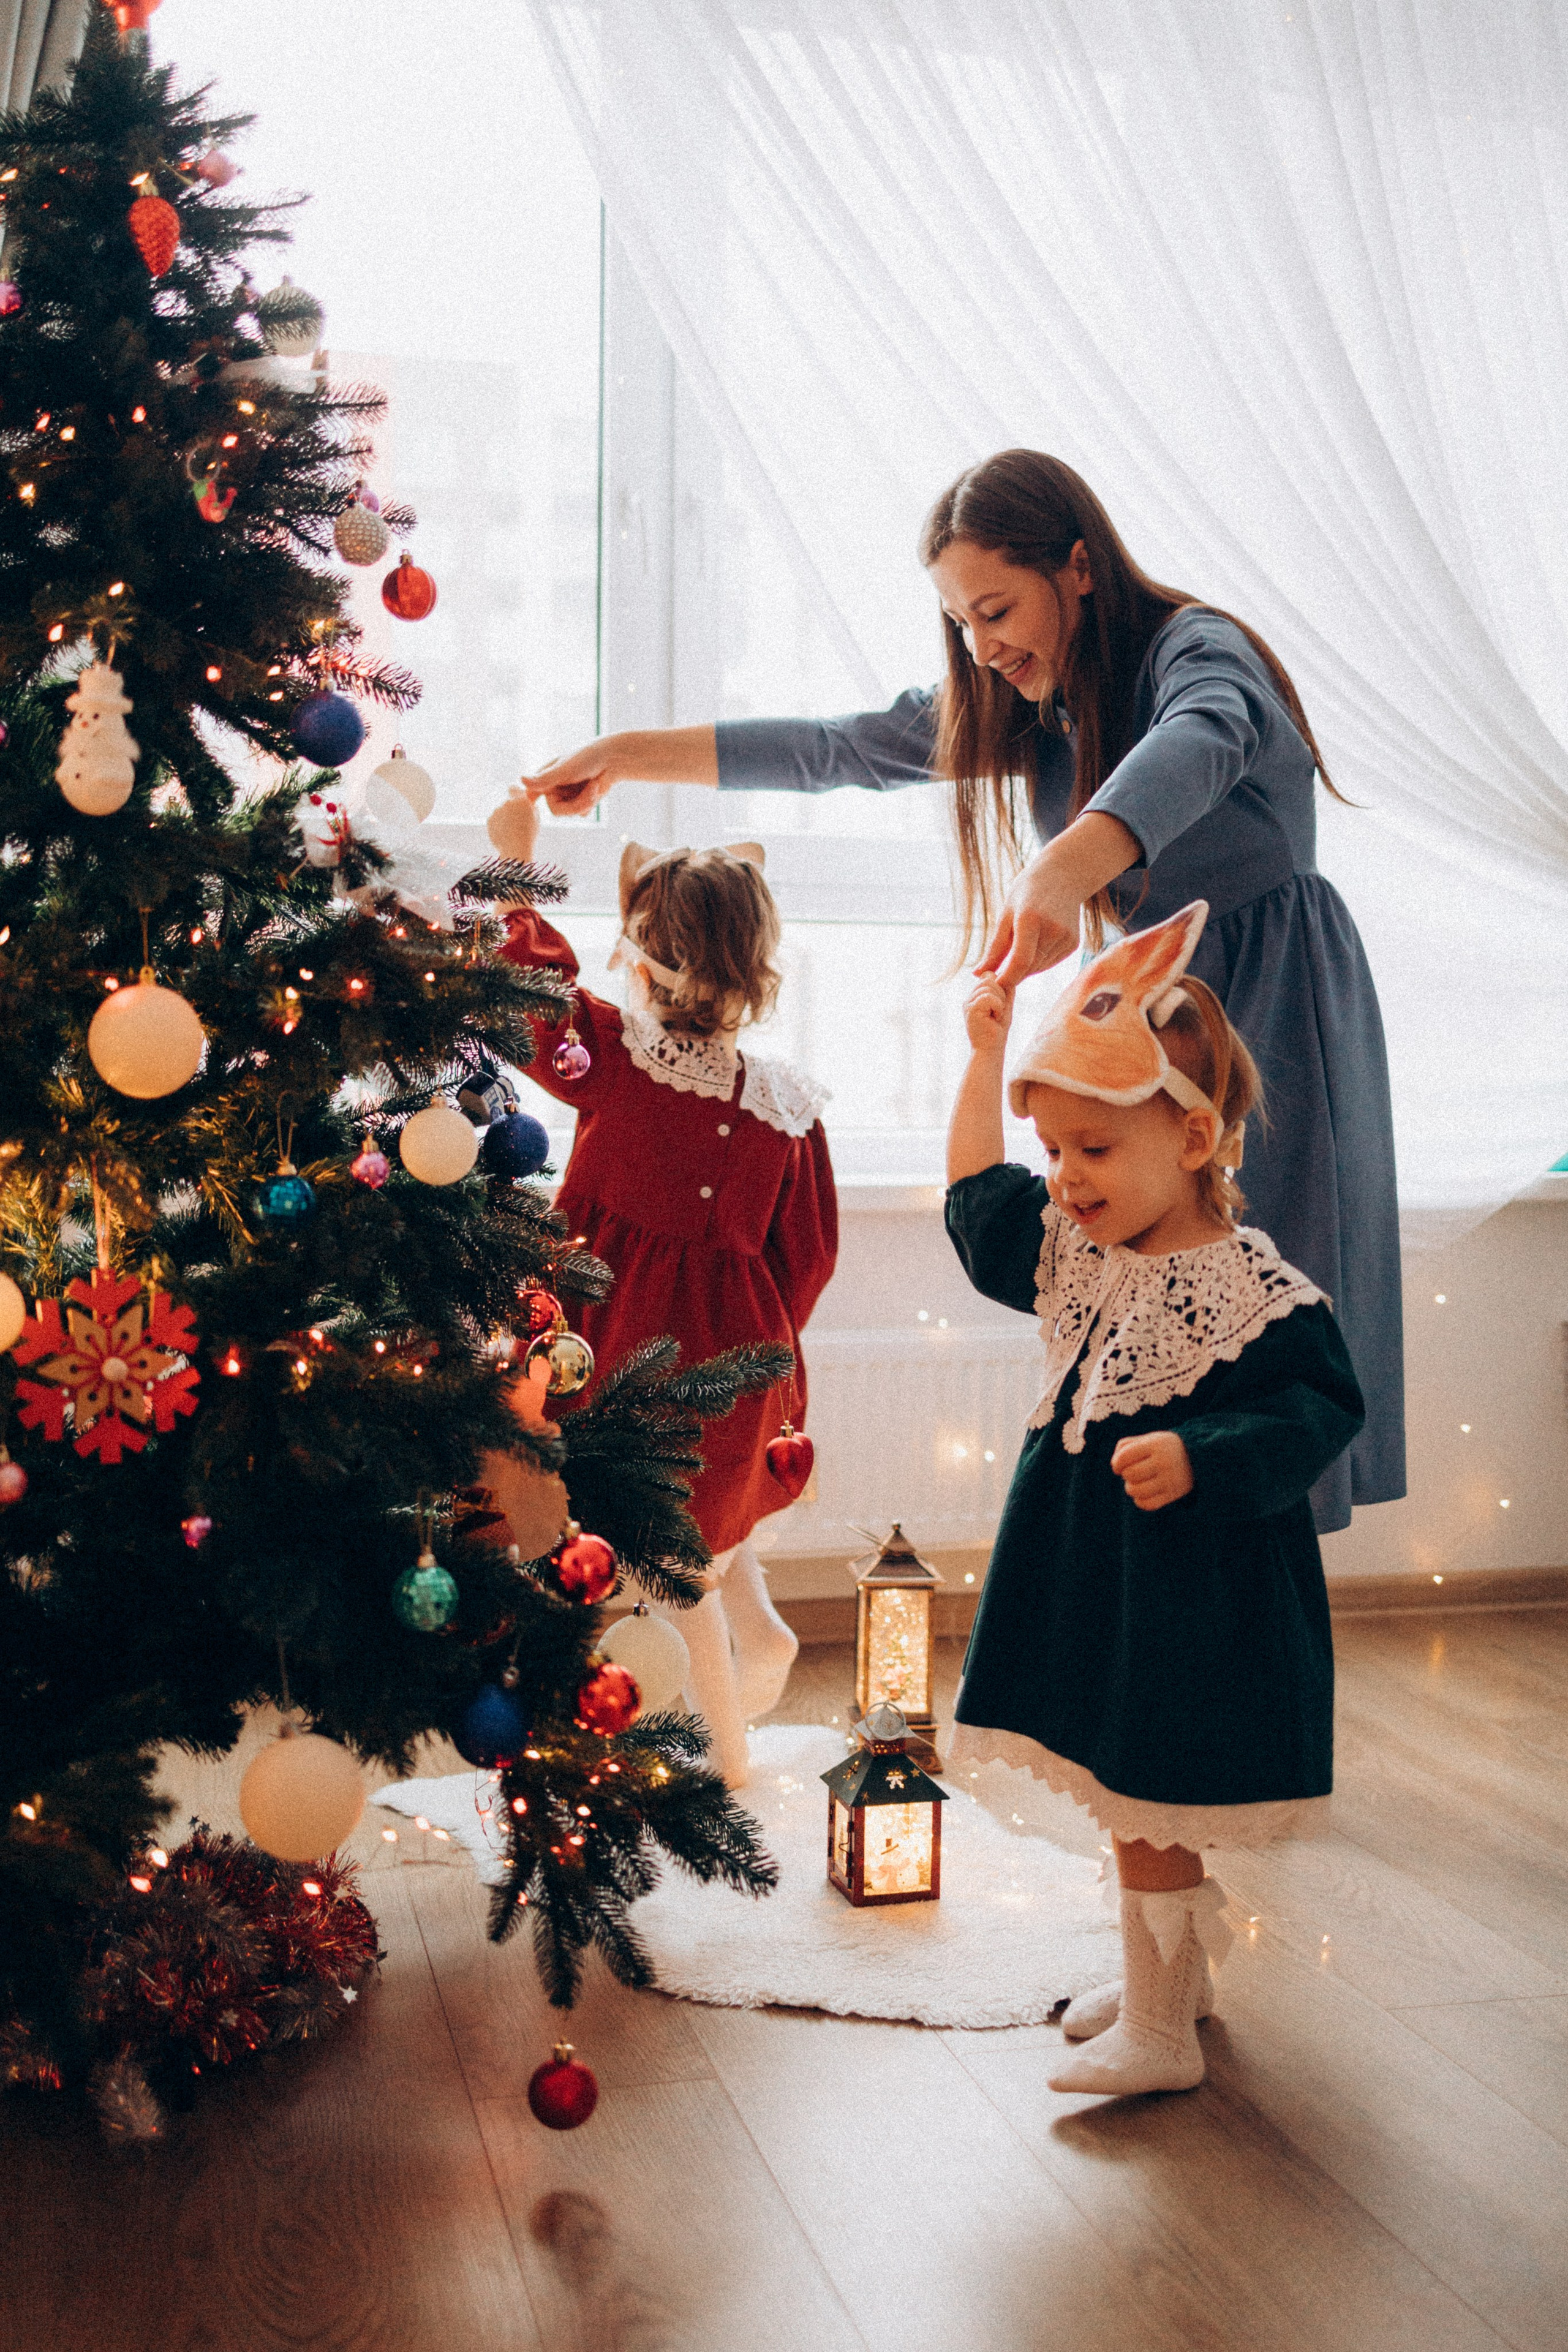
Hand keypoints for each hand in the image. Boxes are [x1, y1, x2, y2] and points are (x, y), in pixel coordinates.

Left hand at [492, 786, 539, 859]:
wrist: (515, 850)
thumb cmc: (529, 834)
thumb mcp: (536, 817)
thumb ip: (530, 805)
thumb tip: (525, 799)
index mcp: (520, 800)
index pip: (513, 788)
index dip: (515, 793)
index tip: (517, 800)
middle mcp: (507, 803)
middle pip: (507, 802)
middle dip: (511, 809)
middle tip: (518, 821)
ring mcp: (496, 811)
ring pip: (501, 811)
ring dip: (505, 817)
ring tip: (512, 831)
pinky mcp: (489, 820)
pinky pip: (495, 819)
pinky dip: (499, 825)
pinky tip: (506, 834)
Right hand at [523, 736, 625, 816]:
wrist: (612, 760)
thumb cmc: (586, 758)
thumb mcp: (564, 769)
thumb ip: (544, 778)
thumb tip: (521, 779)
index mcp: (545, 778)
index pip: (533, 796)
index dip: (533, 802)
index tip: (533, 804)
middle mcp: (554, 788)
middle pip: (558, 810)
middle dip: (577, 802)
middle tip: (592, 788)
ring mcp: (567, 796)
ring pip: (572, 813)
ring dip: (587, 800)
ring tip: (594, 784)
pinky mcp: (579, 802)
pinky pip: (582, 813)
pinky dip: (591, 803)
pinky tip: (596, 790)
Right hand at [963, 973, 1012, 1051]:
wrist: (990, 1049)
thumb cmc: (997, 1030)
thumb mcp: (1005, 1006)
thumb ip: (1006, 991)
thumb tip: (1008, 975)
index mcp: (975, 996)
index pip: (988, 976)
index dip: (999, 986)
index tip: (999, 1006)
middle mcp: (969, 998)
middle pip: (989, 978)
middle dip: (1000, 993)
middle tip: (998, 1012)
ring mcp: (968, 1003)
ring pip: (989, 985)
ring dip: (999, 1001)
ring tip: (995, 1016)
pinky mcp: (970, 1009)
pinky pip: (988, 997)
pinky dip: (997, 1007)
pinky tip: (994, 1018)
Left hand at [976, 813, 1141, 985]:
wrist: (1063, 875)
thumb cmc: (1027, 892)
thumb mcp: (1005, 915)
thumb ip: (994, 949)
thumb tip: (978, 974)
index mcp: (1031, 919)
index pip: (1020, 961)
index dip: (1006, 979)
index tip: (993, 985)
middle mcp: (1053, 930)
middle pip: (1028, 967)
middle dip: (1012, 973)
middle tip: (1000, 968)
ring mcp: (1066, 938)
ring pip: (1039, 968)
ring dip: (1025, 967)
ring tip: (1021, 944)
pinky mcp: (1074, 944)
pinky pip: (1050, 962)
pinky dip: (1039, 961)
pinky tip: (1037, 942)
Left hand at [1110, 1431, 1194, 1511]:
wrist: (1196, 1457)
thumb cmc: (1163, 1448)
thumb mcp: (1148, 1439)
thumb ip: (1125, 1446)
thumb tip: (1115, 1464)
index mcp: (1156, 1444)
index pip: (1125, 1457)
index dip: (1116, 1464)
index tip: (1118, 1466)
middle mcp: (1164, 1461)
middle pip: (1130, 1474)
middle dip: (1126, 1475)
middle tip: (1132, 1472)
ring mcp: (1171, 1479)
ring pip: (1137, 1491)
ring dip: (1131, 1488)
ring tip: (1136, 1483)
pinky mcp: (1174, 1494)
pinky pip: (1147, 1504)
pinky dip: (1140, 1501)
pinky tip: (1143, 1493)